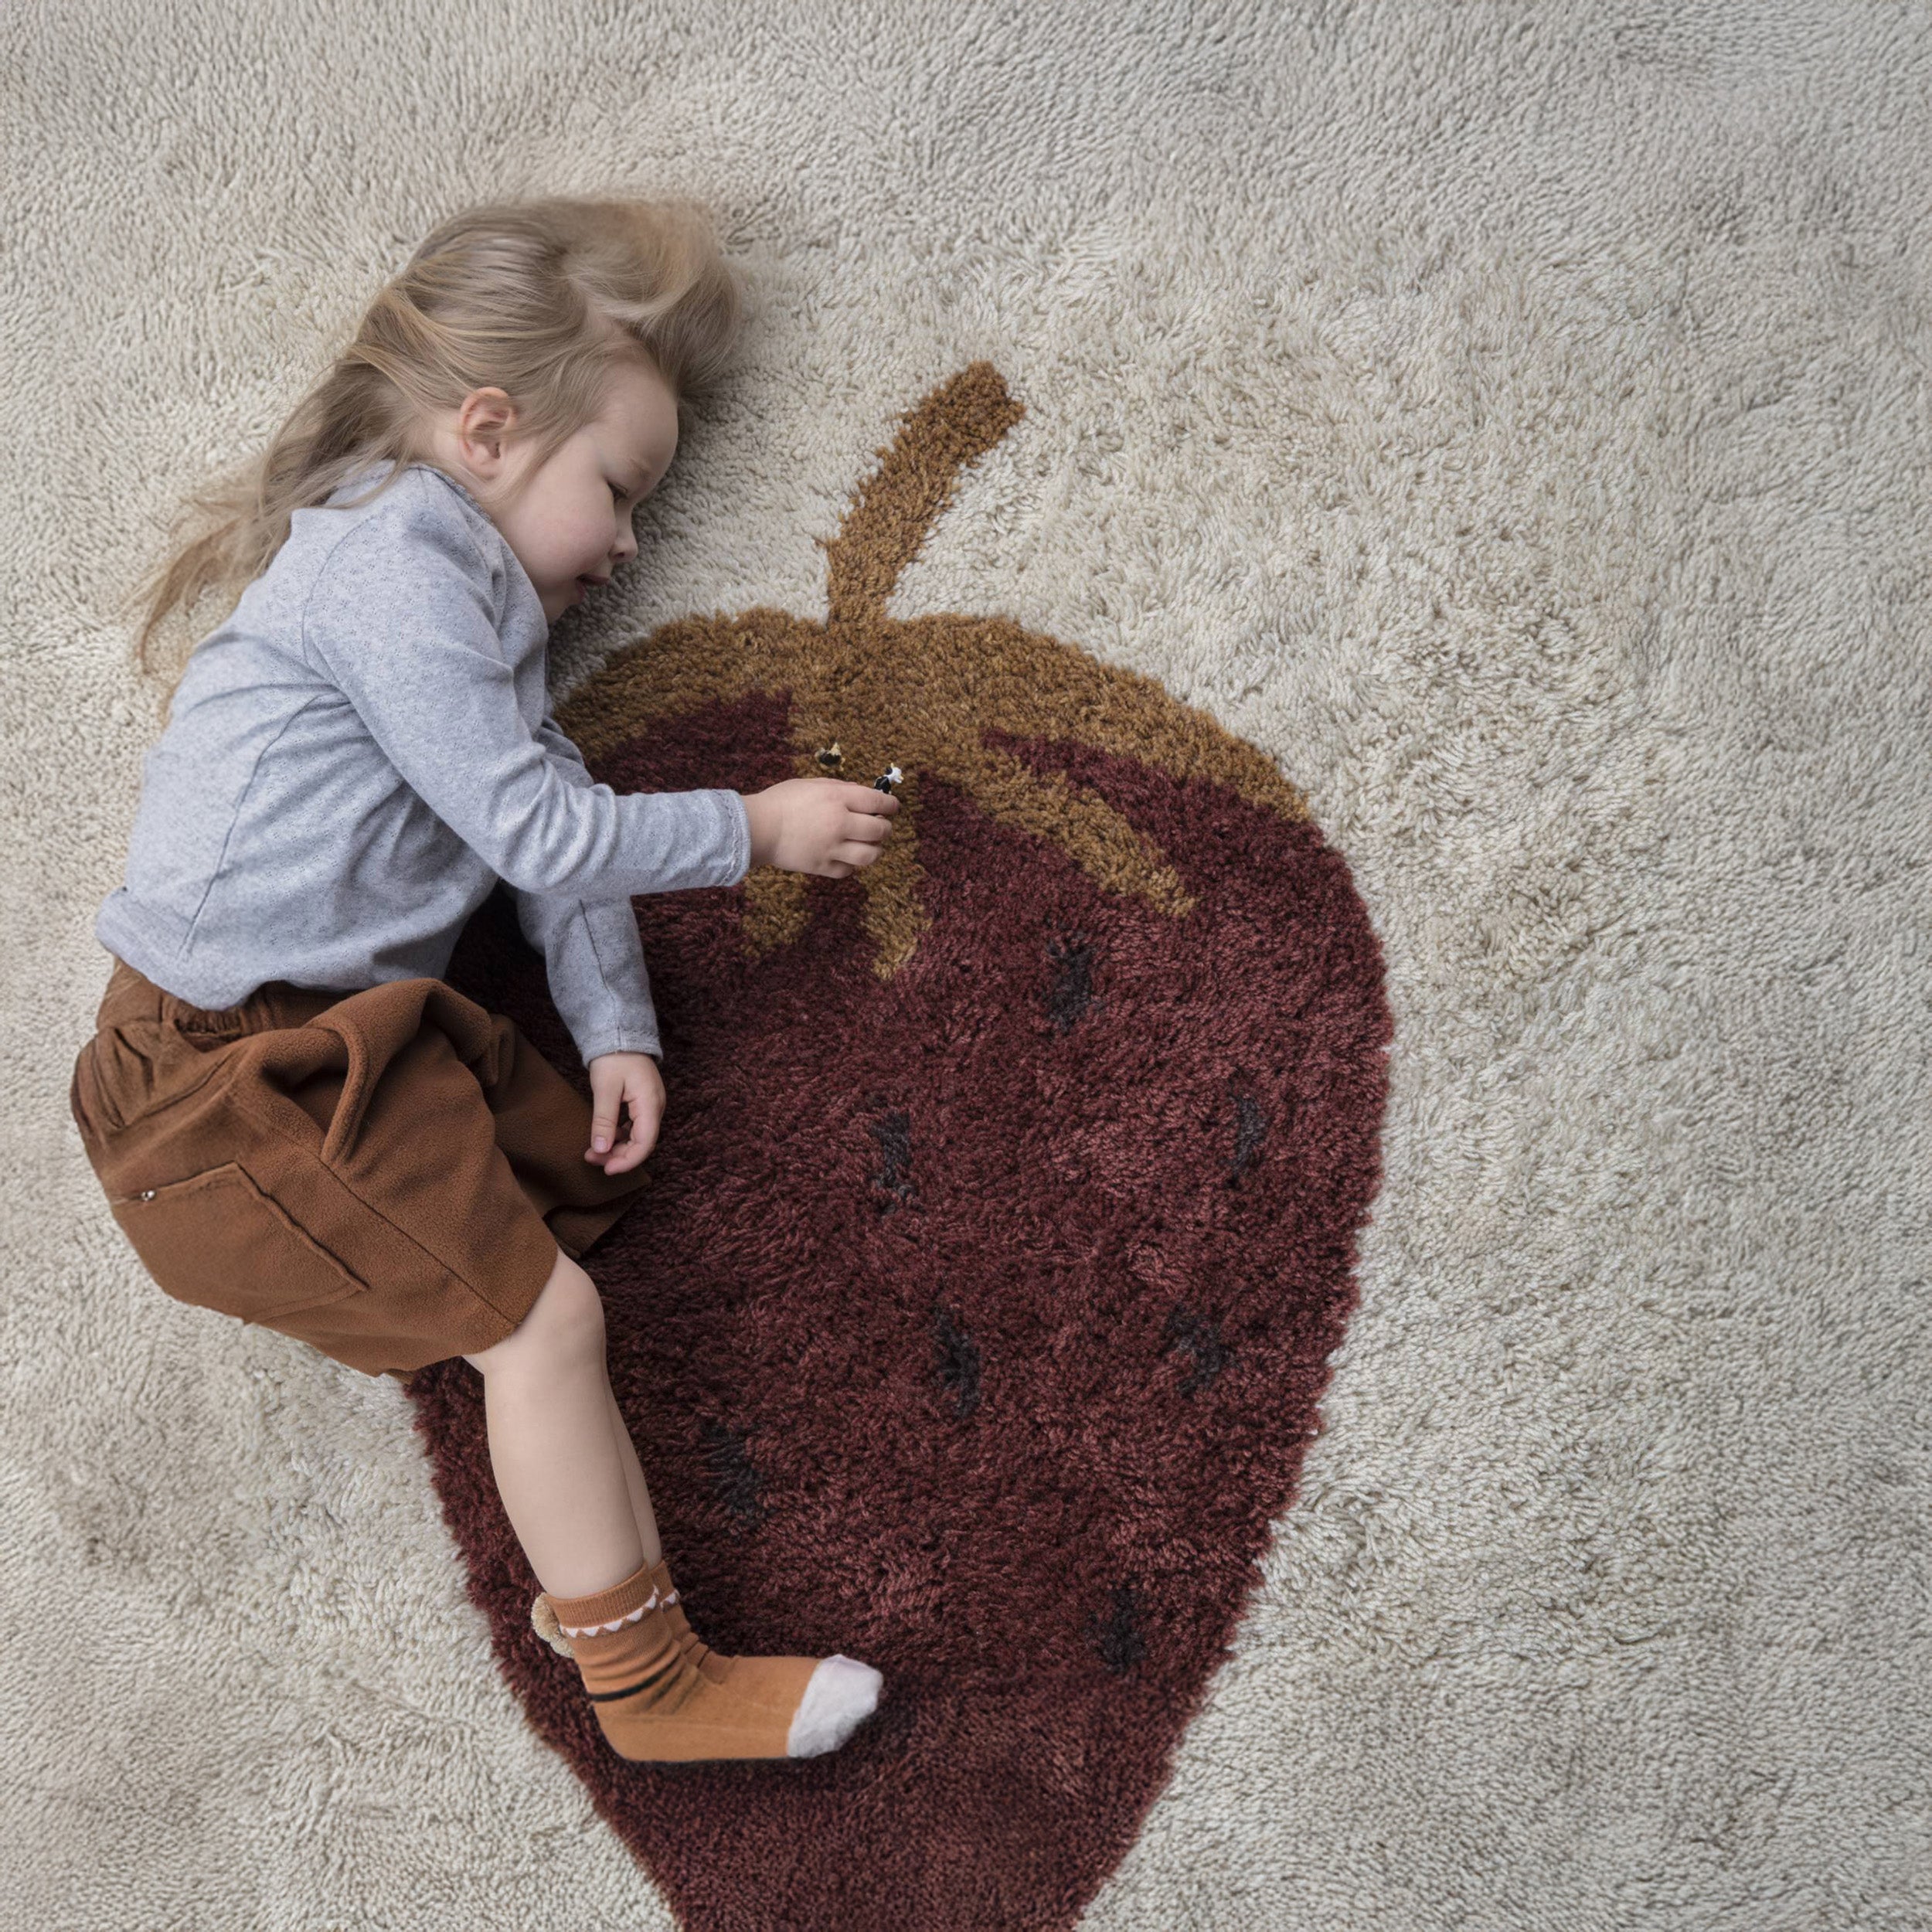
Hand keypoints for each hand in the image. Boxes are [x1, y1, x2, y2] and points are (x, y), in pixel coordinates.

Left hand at [584, 1050, 664, 1175]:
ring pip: (638, 1136)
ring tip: (594, 1151)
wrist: (620, 1033)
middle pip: (642, 1143)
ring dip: (618, 1147)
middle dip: (618, 1155)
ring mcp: (651, 1105)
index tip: (607, 1169)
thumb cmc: (614, 1057)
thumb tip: (601, 1150)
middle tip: (592, 1159)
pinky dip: (620, 1136)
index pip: (645, 1143)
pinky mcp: (643, 1102)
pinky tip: (605, 1137)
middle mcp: (655, 1107)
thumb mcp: (605, 1089)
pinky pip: (635, 1126)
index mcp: (650, 1104)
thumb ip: (604, 1121)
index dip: (627, 1161)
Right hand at [740, 777, 901, 877]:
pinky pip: (849, 870)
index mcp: (837, 799)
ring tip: (870, 845)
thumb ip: (840, 788)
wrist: (757, 828)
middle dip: (885, 828)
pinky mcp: (822, 867)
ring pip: (870, 855)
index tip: (893, 807)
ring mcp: (832, 848)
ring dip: (876, 849)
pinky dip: (853, 864)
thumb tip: (863, 794)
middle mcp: (839, 823)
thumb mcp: (812, 784)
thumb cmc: (782, 801)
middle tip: (881, 826)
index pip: (877, 802)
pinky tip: (848, 856)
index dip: (890, 805)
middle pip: (879, 830)